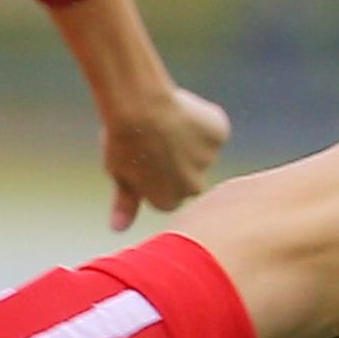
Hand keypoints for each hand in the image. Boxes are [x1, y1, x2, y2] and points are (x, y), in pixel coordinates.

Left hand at [98, 84, 231, 230]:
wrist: (141, 108)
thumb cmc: (124, 140)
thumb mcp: (119, 174)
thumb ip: (125, 203)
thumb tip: (118, 229)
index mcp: (168, 201)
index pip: (169, 193)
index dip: (157, 173)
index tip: (146, 156)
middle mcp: (192, 188)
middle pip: (190, 177)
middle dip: (179, 161)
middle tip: (156, 137)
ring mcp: (208, 161)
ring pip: (202, 151)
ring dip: (189, 139)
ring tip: (165, 121)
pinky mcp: (219, 136)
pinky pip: (212, 128)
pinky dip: (202, 120)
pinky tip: (182, 110)